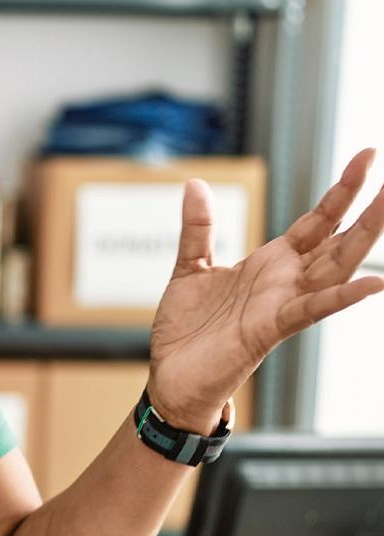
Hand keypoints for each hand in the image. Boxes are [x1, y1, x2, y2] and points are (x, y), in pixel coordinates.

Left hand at [148, 149, 383, 435]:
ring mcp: (283, 304)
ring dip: (362, 239)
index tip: (368, 157)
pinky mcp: (270, 329)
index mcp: (272, 262)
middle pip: (337, 239)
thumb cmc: (188, 330)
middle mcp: (285, 281)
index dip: (343, 190)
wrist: (172, 378)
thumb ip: (199, 228)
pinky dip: (341, 297)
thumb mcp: (191, 267)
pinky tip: (372, 283)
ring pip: (334, 268)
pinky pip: (311, 310)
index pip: (317, 220)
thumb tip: (196, 183)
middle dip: (366, 208)